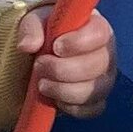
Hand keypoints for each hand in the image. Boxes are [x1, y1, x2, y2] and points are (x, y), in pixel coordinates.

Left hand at [16, 1, 116, 116]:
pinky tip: (53, 99)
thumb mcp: (33, 22)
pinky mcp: (96, 101)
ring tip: (41, 84)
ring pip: (95, 90)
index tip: (55, 47)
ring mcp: (104, 79)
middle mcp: (105, 53)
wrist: (37, 58)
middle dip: (64, 69)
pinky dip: (69, 107)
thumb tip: (27, 45)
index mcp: (95, 27)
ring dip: (64, 90)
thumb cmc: (43, 34)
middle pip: (99, 64)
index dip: (79, 42)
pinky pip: (91, 109)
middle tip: (39, 66)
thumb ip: (31, 29)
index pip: (100, 33)